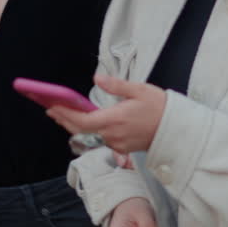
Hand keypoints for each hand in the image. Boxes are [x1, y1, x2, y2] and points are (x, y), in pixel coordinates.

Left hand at [48, 75, 165, 155]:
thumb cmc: (160, 108)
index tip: (53, 107)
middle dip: (64, 120)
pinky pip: (101, 138)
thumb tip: (97, 79)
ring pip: (90, 135)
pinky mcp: (122, 147)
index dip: (65, 115)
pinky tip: (85, 122)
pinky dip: (90, 130)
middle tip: (51, 109)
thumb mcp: (139, 90)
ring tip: (64, 114)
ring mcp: (117, 143)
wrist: (176, 130)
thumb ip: (116, 85)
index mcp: (115, 119)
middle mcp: (113, 135)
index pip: (82, 121)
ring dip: (76, 125)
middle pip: (81, 130)